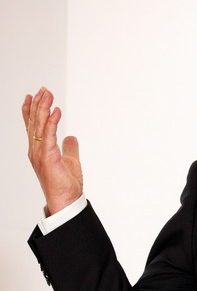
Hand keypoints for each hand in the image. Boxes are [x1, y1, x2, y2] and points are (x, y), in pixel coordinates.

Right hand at [22, 87, 82, 214]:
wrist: (66, 200)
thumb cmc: (65, 184)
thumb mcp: (70, 161)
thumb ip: (69, 148)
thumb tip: (71, 137)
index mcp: (39, 150)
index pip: (32, 126)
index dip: (31, 110)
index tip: (31, 96)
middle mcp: (36, 150)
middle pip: (34, 122)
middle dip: (37, 104)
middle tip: (42, 89)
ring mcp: (40, 154)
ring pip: (39, 126)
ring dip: (43, 108)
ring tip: (47, 94)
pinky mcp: (48, 157)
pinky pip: (49, 136)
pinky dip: (52, 122)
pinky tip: (56, 110)